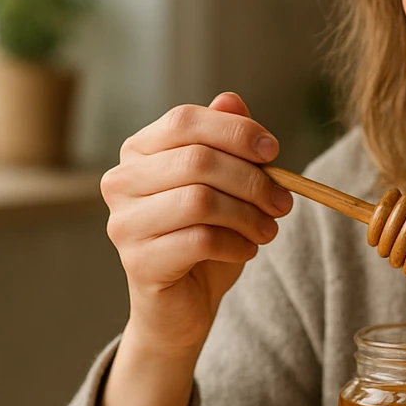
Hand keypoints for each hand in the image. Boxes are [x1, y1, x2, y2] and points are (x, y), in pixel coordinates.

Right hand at [96, 92, 291, 405]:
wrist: (183, 306)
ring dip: (249, 215)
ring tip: (268, 231)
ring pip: (200, 200)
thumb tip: (232, 100)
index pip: (185, 121)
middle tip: (283, 203)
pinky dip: (236, 245)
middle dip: (253, 180)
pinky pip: (199, 240)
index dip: (235, 131)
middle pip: (197, 160)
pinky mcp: (137, 262)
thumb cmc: (205, 237)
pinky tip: (246, 252)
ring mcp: (123, 223)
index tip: (273, 151)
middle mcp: (121, 182)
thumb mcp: (224, 185)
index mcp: (139, 152)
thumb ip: (225, 141)